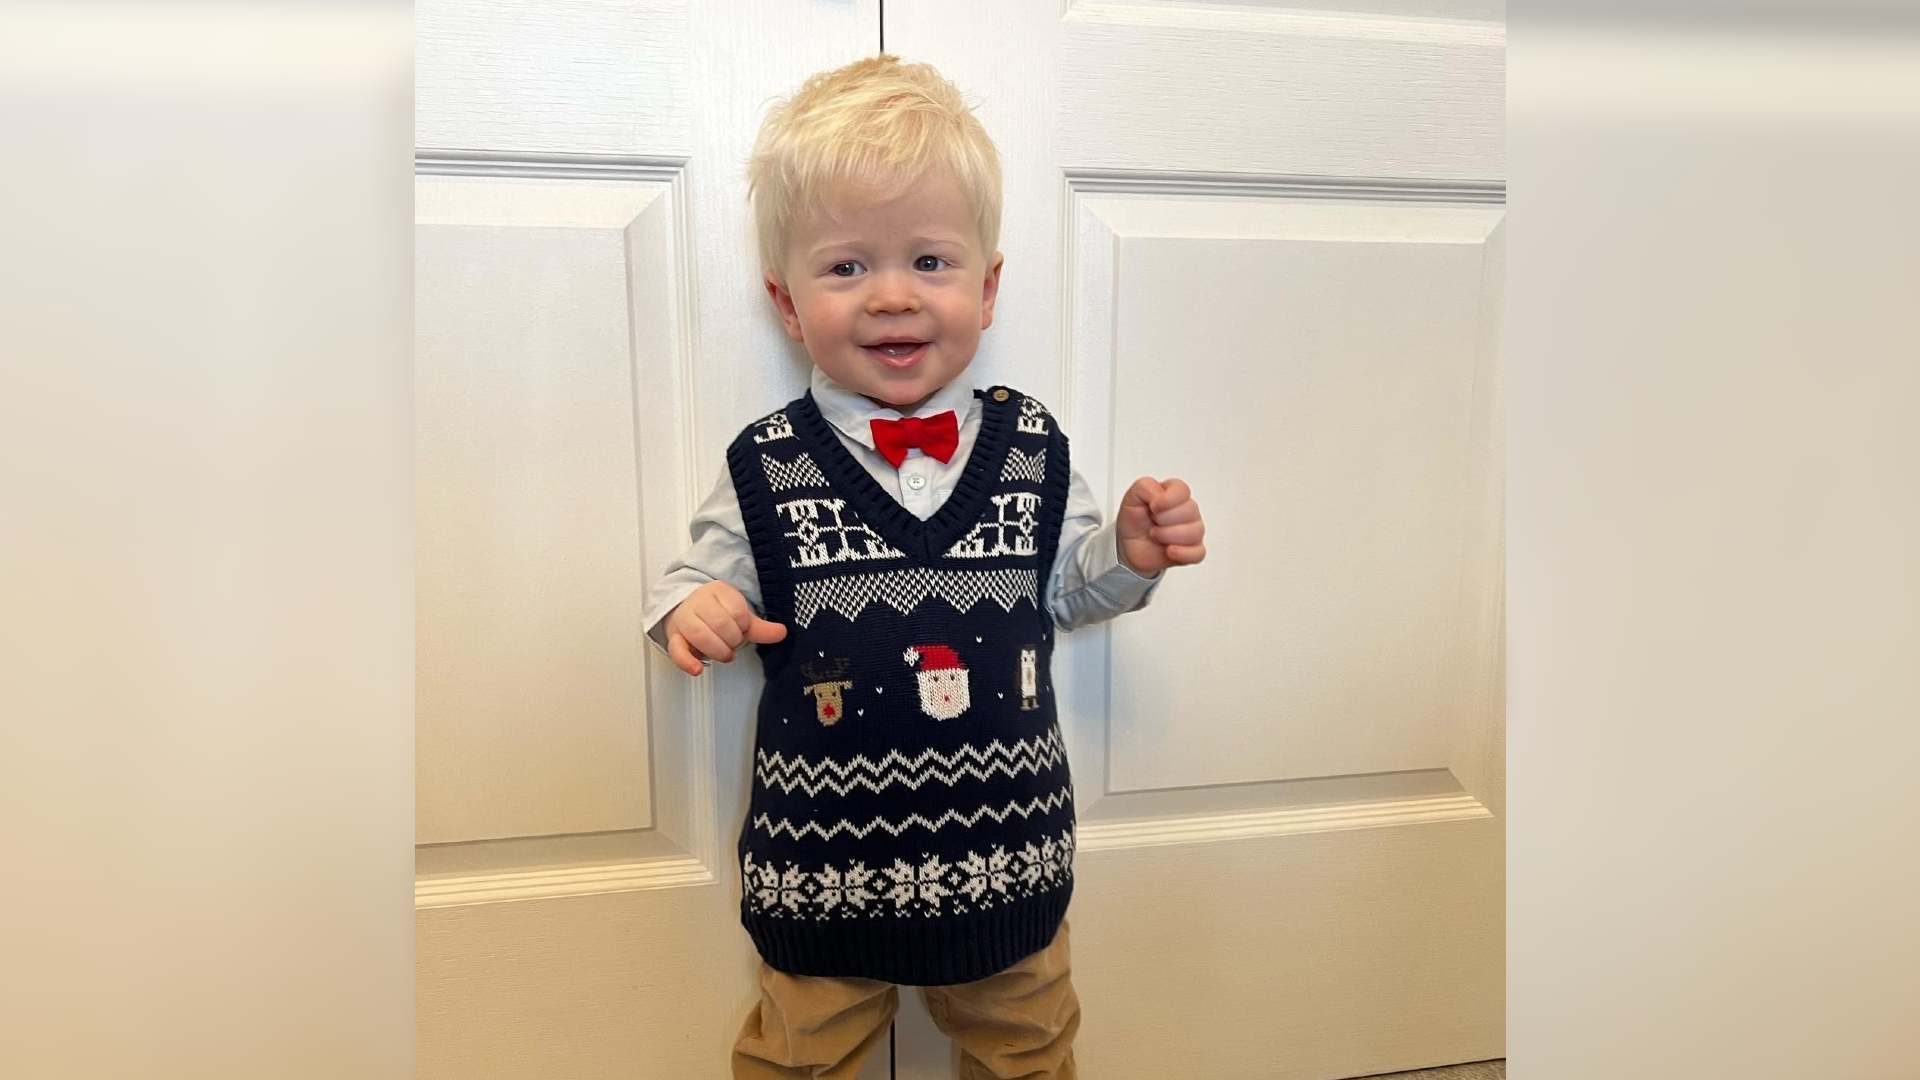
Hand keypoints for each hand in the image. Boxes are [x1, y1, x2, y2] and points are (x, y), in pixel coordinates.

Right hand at [663, 581, 787, 675]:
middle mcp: (698, 602)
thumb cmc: (716, 615)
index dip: (743, 625)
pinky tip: (698, 670)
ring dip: (717, 649)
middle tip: (732, 643)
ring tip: (724, 654)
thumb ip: (760, 628)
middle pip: (720, 623)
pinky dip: (687, 661)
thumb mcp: (740, 618)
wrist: (686, 610)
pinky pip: (677, 649)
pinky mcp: (674, 637)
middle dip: (732, 639)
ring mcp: (684, 619)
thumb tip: (782, 633)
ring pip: (700, 635)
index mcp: (718, 591)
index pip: (737, 611)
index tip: (741, 628)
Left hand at [1116, 476, 1206, 576]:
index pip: (1183, 490)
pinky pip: (1198, 553)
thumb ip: (1145, 486)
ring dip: (1168, 536)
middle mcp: (1188, 510)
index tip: (1153, 507)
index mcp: (1175, 494)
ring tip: (1156, 536)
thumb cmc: (1135, 521)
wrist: (1130, 546)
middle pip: (1189, 510)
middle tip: (1153, 523)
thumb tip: (1161, 495)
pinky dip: (1182, 553)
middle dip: (1163, 519)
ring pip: (1194, 532)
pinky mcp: (1193, 551)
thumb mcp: (1132, 497)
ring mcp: (1193, 531)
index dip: (1167, 499)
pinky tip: (1169, 550)